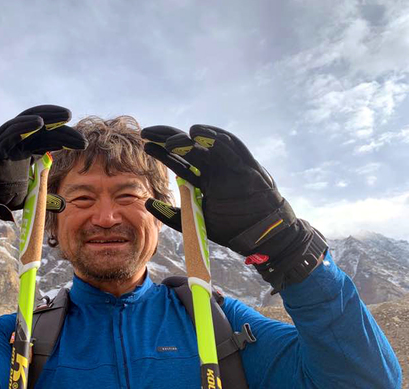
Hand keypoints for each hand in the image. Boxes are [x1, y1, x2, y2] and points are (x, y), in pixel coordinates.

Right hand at [0, 105, 86, 253]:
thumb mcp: (26, 197)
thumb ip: (43, 196)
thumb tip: (63, 204)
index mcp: (23, 151)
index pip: (47, 139)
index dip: (64, 137)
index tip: (82, 144)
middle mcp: (13, 143)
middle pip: (39, 126)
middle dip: (58, 123)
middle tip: (75, 121)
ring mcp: (2, 142)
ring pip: (25, 122)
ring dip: (46, 117)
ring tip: (65, 115)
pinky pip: (8, 132)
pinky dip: (23, 126)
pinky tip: (38, 123)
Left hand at [141, 125, 324, 289]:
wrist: (263, 236)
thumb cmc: (232, 229)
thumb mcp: (195, 221)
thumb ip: (171, 215)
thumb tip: (147, 203)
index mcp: (204, 179)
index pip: (179, 159)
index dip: (162, 150)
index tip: (145, 144)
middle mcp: (216, 168)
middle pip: (189, 147)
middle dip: (168, 137)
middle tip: (147, 132)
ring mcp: (232, 165)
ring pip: (208, 144)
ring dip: (188, 139)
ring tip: (169, 138)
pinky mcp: (248, 166)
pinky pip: (232, 147)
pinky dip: (216, 138)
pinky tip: (197, 133)